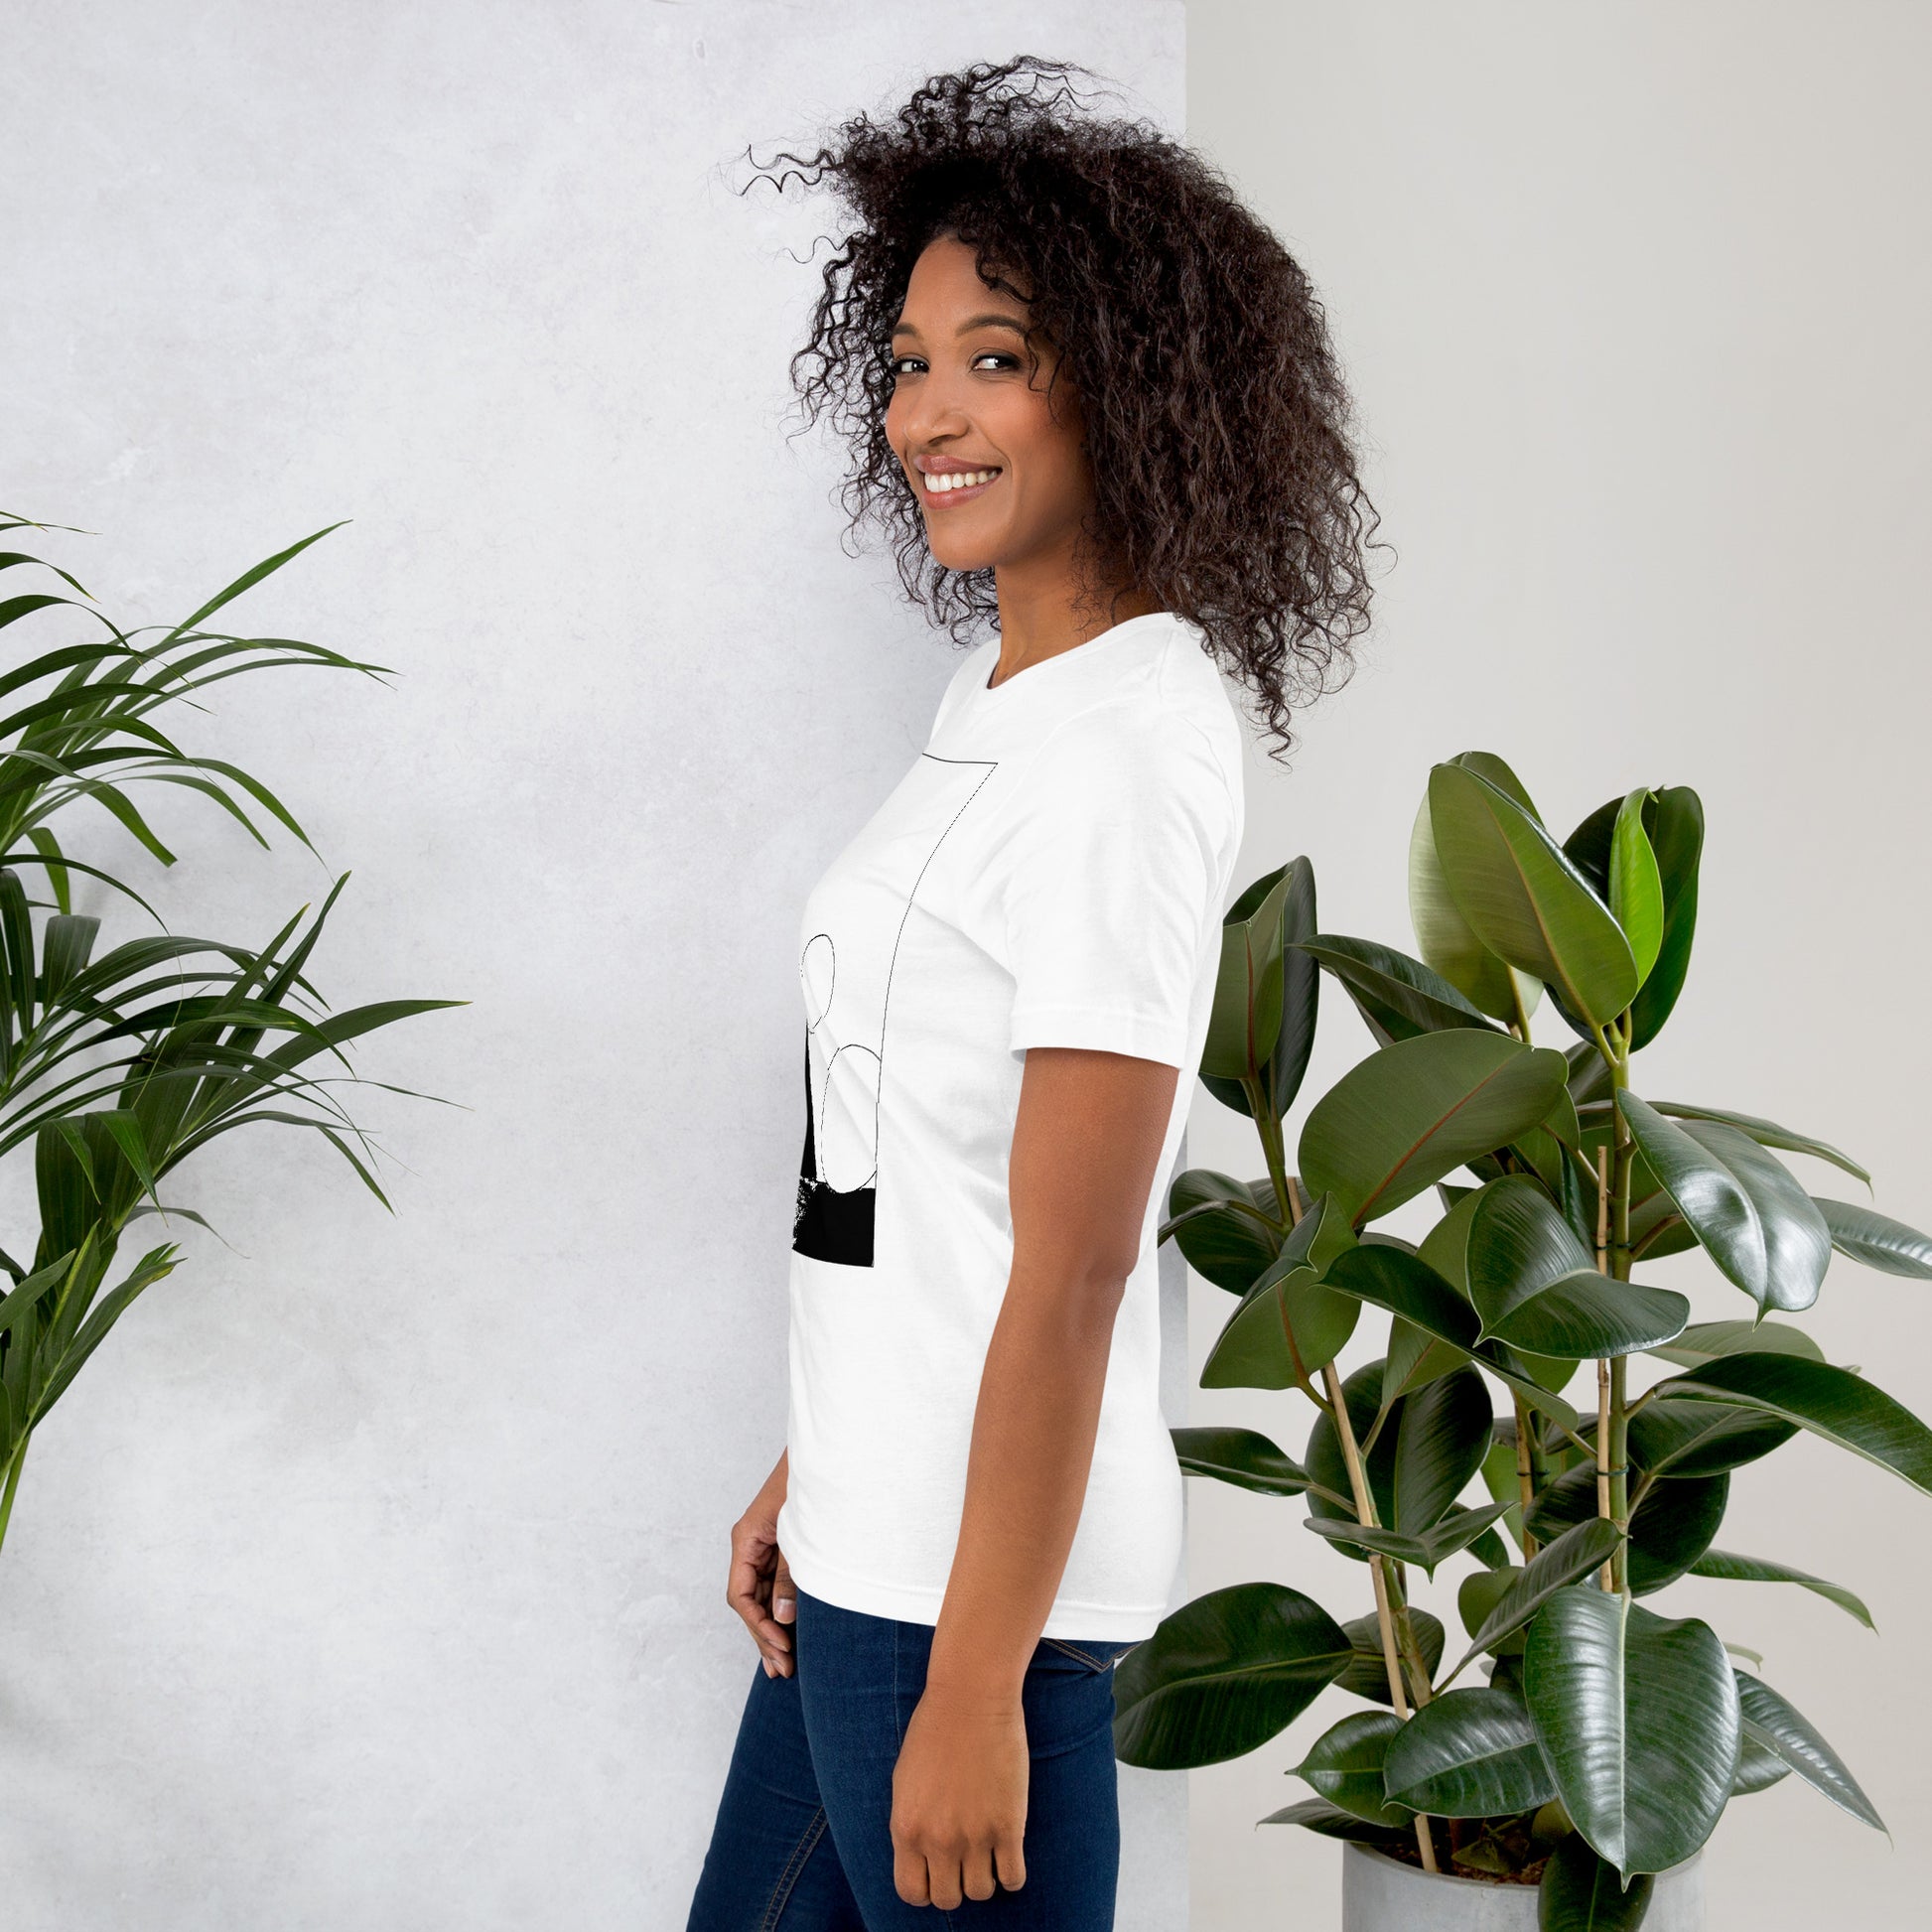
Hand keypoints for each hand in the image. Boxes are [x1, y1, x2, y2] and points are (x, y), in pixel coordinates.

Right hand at [727, 1449, 796, 1676]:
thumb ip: (790, 1575)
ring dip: (772, 1629)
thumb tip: (782, 1617)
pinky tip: (791, 1633)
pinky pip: (775, 1584)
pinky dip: (782, 1609)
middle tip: (784, 1670)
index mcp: (746, 1539)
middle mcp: (750, 1545)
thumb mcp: (799, 1534)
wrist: (829, 1453)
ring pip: (761, 1596)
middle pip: (748, 1601)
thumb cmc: (812, 1485)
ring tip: (783, 1666)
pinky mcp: (782, 1547)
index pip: (740, 1595)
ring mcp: (765, 1547)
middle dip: (764, 1636)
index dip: (758, 1625)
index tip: (781, 1646)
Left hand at [890, 1680, 1028, 1907]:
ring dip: (985, 1877)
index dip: (926, 1888)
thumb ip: (911, 1824)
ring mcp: (974, 1836)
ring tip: (988, 1851)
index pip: (911, 1892)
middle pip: (948, 1899)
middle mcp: (938, 1839)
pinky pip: (1013, 1879)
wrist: (971, 1697)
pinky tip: (1009, 1851)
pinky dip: (1012, 1873)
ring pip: (981, 1892)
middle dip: (956, 1884)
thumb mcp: (905, 1781)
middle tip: (964, 1860)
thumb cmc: (935, 1729)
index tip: (937, 1872)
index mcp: (906, 1828)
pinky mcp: (1008, 1826)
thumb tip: (921, 1857)